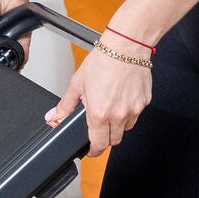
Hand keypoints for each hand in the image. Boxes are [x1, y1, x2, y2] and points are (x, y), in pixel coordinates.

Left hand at [45, 34, 151, 154]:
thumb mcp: (77, 84)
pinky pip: (135, 115)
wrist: (126, 46)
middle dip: (105, 138)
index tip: (91, 150)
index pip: (99, 144)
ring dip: (117, 126)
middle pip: (114, 141)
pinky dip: (128, 113)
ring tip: (110, 109)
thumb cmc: (103, 61)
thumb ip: (65, 105)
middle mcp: (119, 115)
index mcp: (99, 114)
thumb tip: (53, 117)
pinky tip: (121, 99)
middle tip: (98, 129)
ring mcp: (134, 109)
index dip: (94, 151)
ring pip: (126, 129)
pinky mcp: (144, 102)